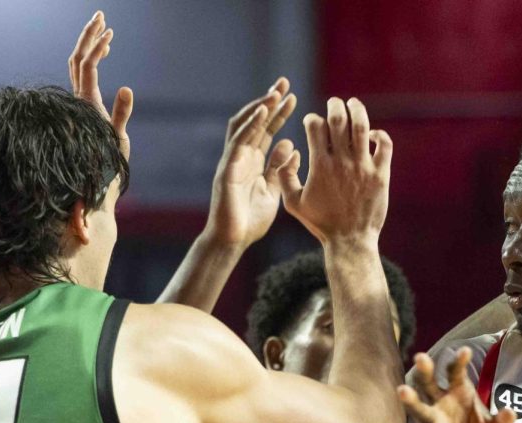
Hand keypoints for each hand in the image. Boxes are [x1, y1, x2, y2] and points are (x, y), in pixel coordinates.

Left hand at [68, 11, 133, 159]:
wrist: (94, 177)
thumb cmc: (108, 161)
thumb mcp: (118, 138)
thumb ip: (122, 113)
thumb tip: (127, 87)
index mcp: (86, 102)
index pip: (88, 66)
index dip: (97, 48)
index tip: (111, 34)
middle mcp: (79, 98)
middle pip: (78, 58)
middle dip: (89, 36)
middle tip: (101, 15)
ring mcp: (80, 99)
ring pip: (78, 63)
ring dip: (89, 44)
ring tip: (104, 27)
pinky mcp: (84, 103)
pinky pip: (83, 73)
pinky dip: (93, 57)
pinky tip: (105, 51)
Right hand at [203, 79, 298, 248]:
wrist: (233, 242)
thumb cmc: (251, 221)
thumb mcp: (274, 192)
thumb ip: (281, 170)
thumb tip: (291, 145)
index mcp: (254, 162)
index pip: (266, 130)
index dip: (279, 113)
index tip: (293, 96)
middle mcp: (242, 157)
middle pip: (255, 121)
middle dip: (269, 101)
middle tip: (284, 82)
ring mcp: (233, 161)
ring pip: (244, 126)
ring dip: (260, 107)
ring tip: (275, 92)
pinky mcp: (227, 170)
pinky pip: (238, 143)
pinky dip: (250, 126)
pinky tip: (262, 112)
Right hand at [276, 97, 391, 244]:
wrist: (350, 241)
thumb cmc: (321, 223)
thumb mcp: (293, 203)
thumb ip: (285, 177)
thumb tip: (289, 153)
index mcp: (319, 165)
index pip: (315, 126)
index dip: (312, 119)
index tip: (313, 124)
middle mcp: (341, 162)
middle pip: (339, 119)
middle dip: (334, 105)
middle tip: (334, 103)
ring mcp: (363, 167)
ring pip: (362, 126)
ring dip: (357, 110)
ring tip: (353, 104)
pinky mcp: (381, 174)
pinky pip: (385, 145)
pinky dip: (379, 135)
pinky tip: (373, 136)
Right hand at [399, 349, 514, 422]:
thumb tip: (509, 412)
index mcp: (461, 394)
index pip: (457, 374)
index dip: (460, 362)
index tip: (465, 351)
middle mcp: (444, 404)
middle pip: (430, 383)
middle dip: (425, 370)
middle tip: (420, 357)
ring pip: (420, 407)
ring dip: (411, 399)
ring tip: (402, 390)